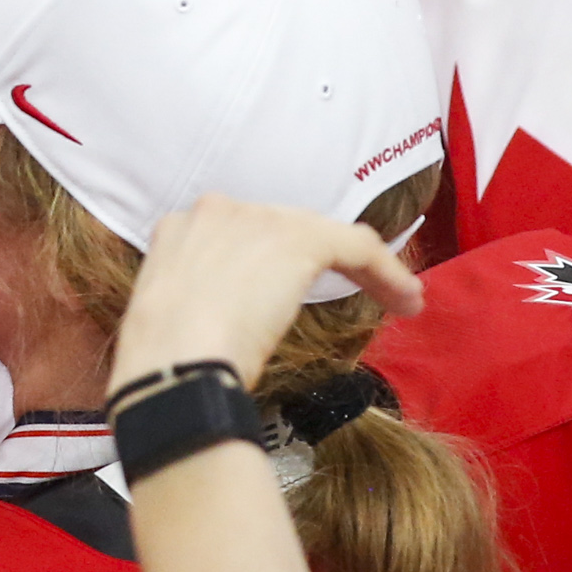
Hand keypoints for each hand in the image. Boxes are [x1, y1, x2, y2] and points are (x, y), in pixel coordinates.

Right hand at [110, 195, 424, 395]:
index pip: (240, 235)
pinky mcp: (299, 239)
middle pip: (284, 228)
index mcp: (181, 229)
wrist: (173, 360)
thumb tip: (222, 325)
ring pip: (325, 235)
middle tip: (343, 292)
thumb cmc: (165, 360)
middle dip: (315, 261)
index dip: (270, 262)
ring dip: (364, 268)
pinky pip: (357, 245)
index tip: (285, 293)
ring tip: (393, 298)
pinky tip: (406, 299)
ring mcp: (259, 221)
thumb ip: (198, 303)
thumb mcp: (172, 318)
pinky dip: (386, 272)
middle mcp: (219, 211)